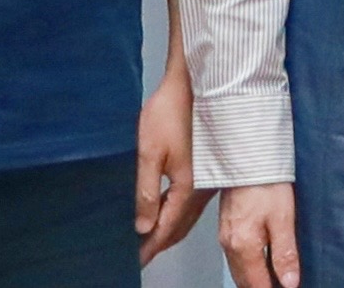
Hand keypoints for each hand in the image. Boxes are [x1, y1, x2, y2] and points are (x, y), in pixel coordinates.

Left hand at [132, 76, 208, 263]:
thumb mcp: (149, 153)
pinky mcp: (207, 170)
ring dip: (169, 230)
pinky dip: (178, 215)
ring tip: (151, 241)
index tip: (135, 260)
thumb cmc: (171, 112)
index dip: (149, 246)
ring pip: (187, 217)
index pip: (165, 228)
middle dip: (159, 243)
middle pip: (178, 227)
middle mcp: (201, 189)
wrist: (195, 84)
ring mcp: (207, 180)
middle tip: (141, 255)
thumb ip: (147, 192)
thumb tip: (143, 225)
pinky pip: (191, 203)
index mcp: (187, 189)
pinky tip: (168, 213)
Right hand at [214, 183, 299, 287]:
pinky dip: (248, 267)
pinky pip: (235, 258)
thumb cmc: (266, 182)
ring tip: (273, 280)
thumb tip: (290, 283)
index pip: (258, 286)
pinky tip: (260, 264)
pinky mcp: (226, 228)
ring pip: (238, 272)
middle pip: (245, 282)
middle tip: (282, 286)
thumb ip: (285, 254)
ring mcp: (225, 237)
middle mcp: (230, 245)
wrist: (246, 157)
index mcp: (244, 246)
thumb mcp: (283, 219)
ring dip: (254, 281)